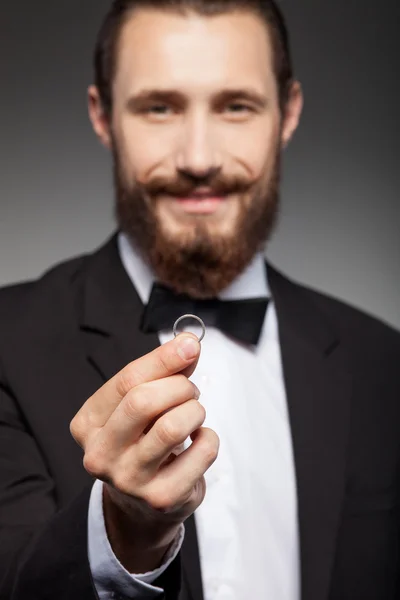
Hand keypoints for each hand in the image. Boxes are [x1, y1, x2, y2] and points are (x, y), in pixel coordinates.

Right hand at [70, 333, 218, 572]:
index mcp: (88, 423)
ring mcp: (128, 480)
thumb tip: (187, 344)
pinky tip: (198, 442)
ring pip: (171, 426)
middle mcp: (99, 454)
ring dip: (195, 411)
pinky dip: (209, 438)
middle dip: (179, 387)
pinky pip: (201, 451)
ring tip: (194, 415)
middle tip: (189, 392)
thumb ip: (162, 371)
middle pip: (143, 401)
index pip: (127, 380)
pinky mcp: (161, 497)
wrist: (140, 505)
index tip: (190, 345)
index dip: (163, 358)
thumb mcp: (141, 404)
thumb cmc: (141, 441)